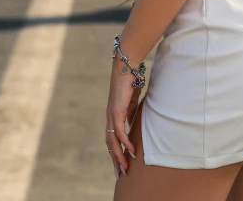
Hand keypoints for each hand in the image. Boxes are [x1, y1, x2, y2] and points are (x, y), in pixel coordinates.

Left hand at [105, 56, 139, 178]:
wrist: (126, 67)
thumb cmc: (130, 80)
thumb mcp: (132, 100)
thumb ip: (131, 112)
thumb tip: (131, 124)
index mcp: (113, 115)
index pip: (112, 138)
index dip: (116, 151)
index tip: (120, 164)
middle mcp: (109, 117)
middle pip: (110, 144)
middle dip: (115, 160)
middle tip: (120, 174)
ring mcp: (111, 115)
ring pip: (113, 141)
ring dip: (119, 156)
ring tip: (125, 168)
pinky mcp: (116, 111)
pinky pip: (120, 131)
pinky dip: (125, 142)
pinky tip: (130, 151)